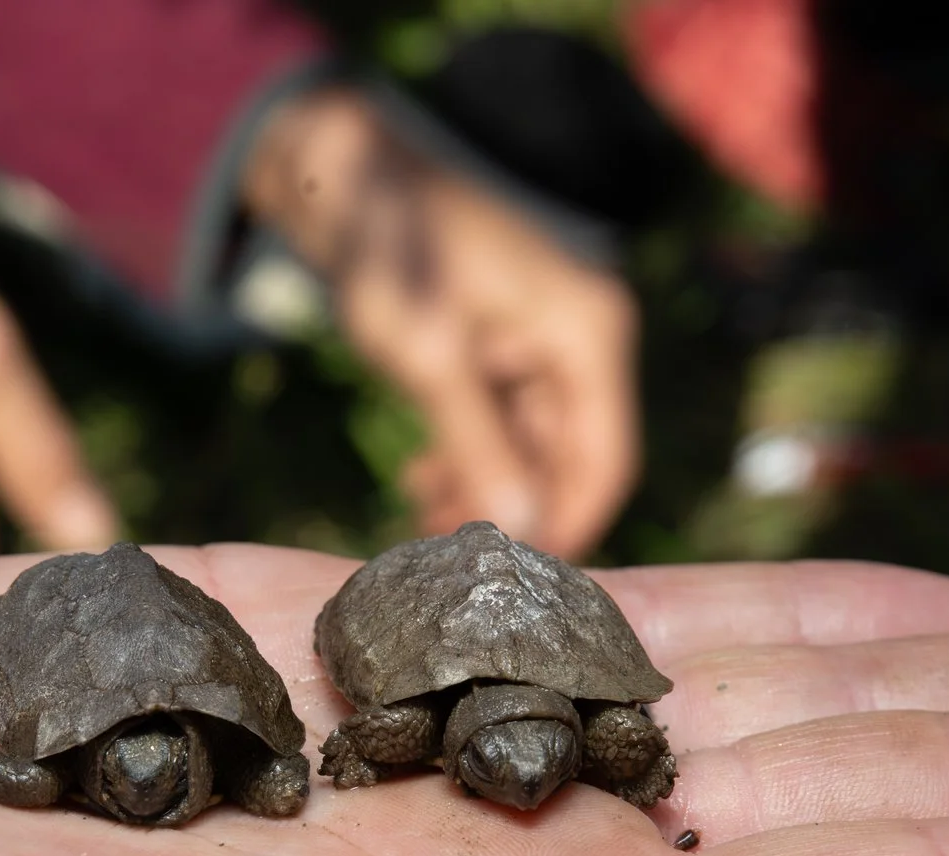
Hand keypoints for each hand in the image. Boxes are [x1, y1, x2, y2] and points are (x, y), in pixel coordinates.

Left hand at [246, 93, 639, 558]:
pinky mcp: (504, 352)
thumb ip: (476, 443)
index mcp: (589, 334)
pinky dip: (469, 460)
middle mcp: (582, 340)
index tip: (519, 587)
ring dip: (485, 492)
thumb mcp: (427, 355)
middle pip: (571, 463)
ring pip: (532, 452)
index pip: (608, 462)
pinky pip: (504, 428)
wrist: (339, 174)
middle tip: (448, 559)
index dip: (570, 529)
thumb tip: (521, 529)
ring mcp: (544, 346)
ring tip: (420, 520)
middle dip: (516, 514)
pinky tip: (421, 481)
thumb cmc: (389, 248)